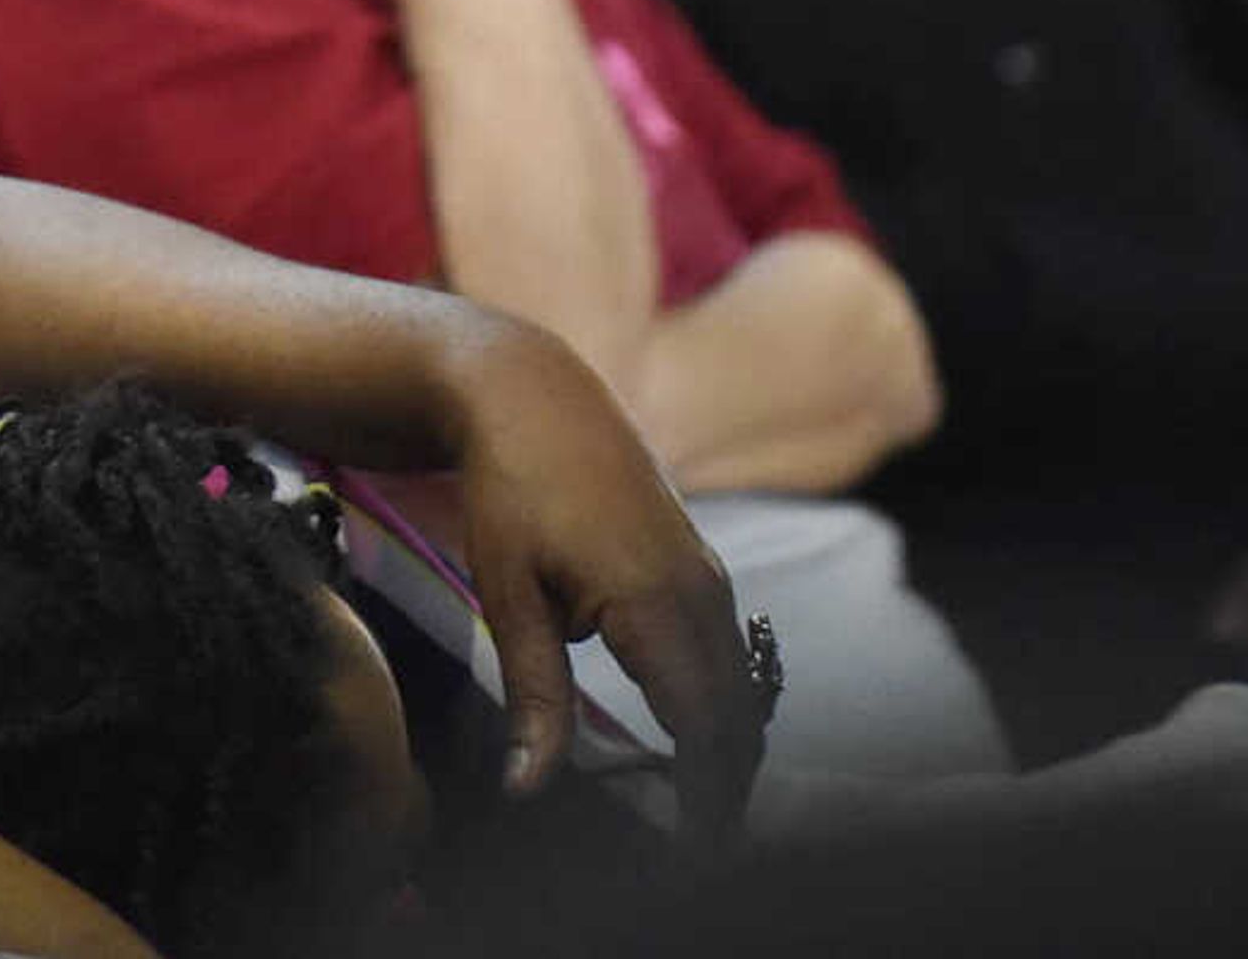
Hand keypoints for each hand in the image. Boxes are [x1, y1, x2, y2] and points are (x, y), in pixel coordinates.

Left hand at [437, 319, 764, 839]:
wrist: (534, 394)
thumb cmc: (510, 489)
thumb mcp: (509, 593)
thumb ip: (533, 694)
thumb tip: (529, 787)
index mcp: (655, 602)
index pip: (702, 728)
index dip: (704, 799)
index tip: (695, 854)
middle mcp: (699, 590)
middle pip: (734, 716)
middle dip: (724, 788)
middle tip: (699, 848)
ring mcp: (707, 573)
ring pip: (738, 684)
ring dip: (727, 748)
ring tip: (701, 811)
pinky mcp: (699, 563)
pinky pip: (728, 651)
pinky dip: (721, 704)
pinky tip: (694, 738)